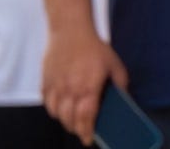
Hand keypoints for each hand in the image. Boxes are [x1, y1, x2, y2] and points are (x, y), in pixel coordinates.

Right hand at [41, 28, 127, 144]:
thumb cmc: (94, 48)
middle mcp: (69, 90)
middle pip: (69, 120)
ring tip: (73, 120)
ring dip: (64, 120)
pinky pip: (47, 103)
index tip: (89, 139)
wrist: (70, 31)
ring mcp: (55, 86)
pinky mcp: (45, 82)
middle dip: (76, 128)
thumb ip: (120, 84)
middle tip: (83, 130)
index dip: (87, 131)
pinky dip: (54, 109)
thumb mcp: (115, 64)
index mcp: (88, 87)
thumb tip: (124, 99)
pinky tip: (61, 106)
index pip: (86, 117)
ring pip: (56, 114)